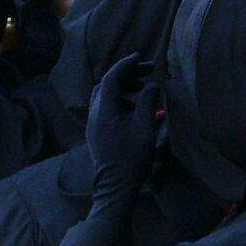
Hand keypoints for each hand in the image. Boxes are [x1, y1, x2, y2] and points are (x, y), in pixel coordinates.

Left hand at [86, 54, 163, 207]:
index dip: (126, 65)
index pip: (111, 77)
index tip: (141, 58)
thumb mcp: (144, 127)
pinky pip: (106, 109)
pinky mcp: (97, 134)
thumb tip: (152, 85)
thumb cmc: (132, 157)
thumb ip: (147, 102)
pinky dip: (120, 101)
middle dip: (126, 75)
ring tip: (144, 90)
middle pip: (106, 85)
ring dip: (124, 88)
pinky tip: (136, 109)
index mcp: (104, 110)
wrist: (115, 187)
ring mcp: (94, 125)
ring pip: (105, 97)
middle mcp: (95, 114)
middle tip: (147, 73)